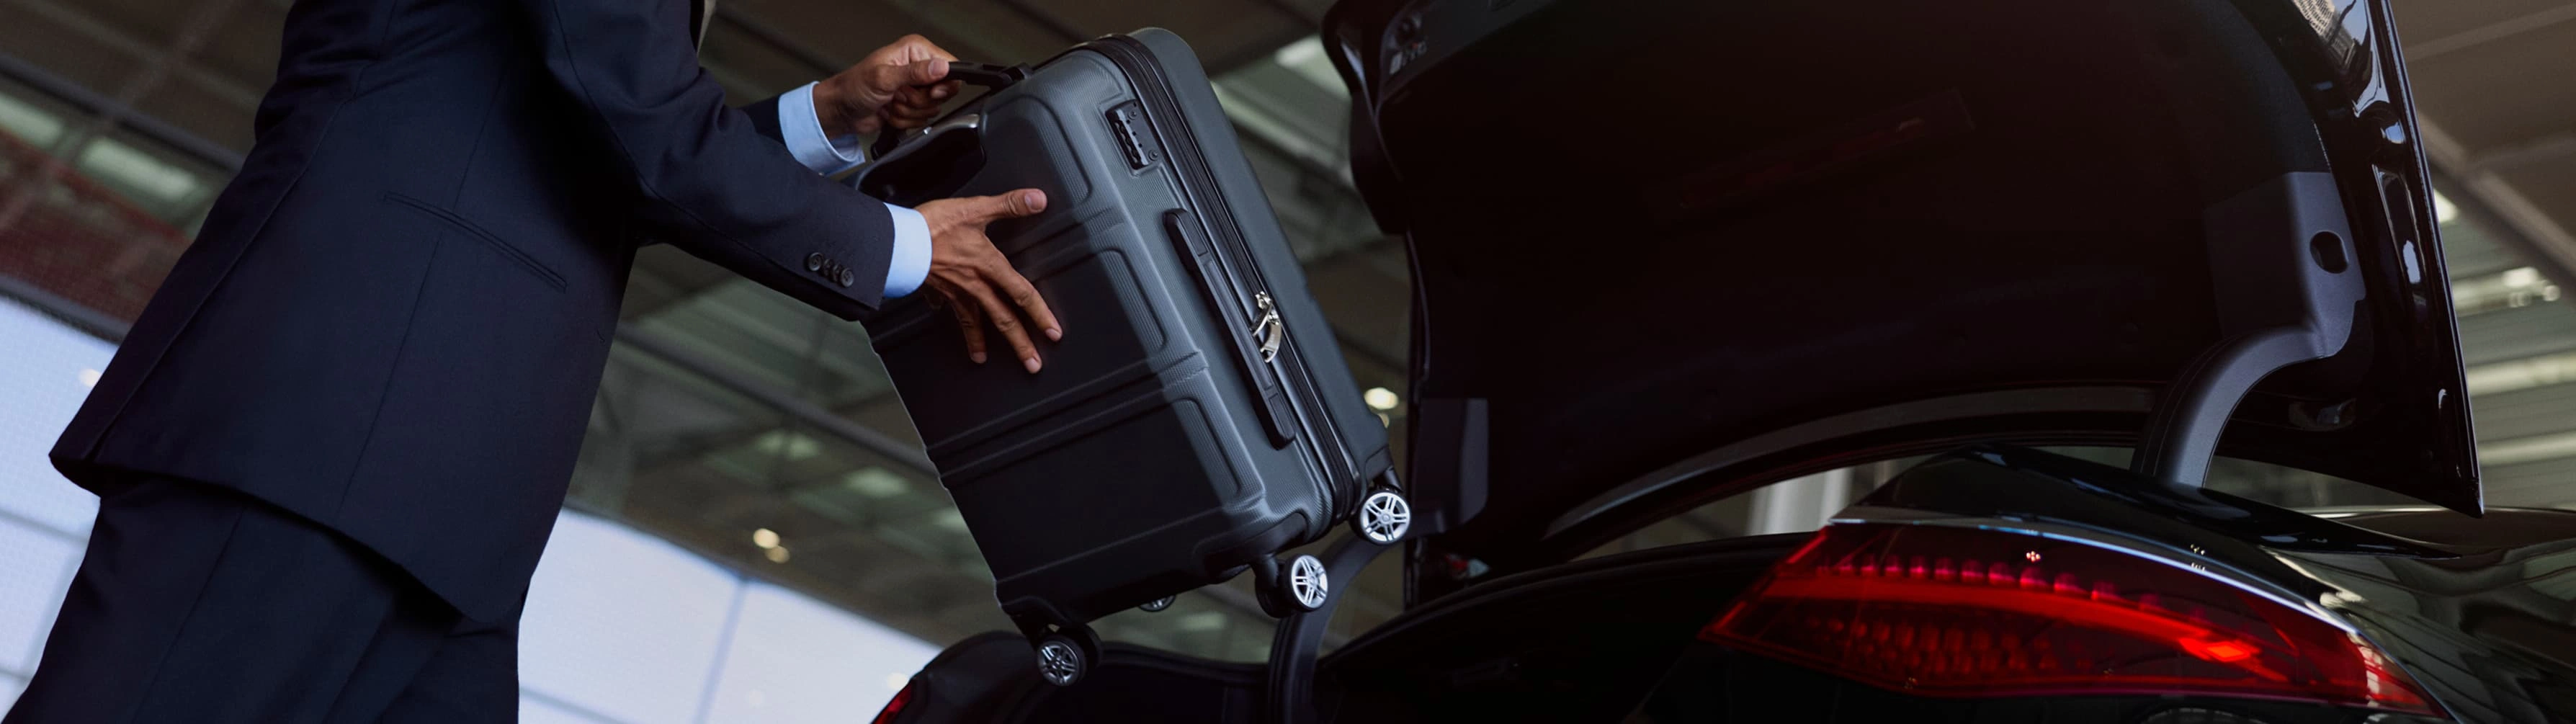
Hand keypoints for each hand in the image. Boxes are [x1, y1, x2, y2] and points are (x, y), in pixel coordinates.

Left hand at [812, 35, 963, 135]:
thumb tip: (942, 67)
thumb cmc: (854, 87)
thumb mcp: (884, 77)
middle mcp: (919, 67)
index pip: (950, 66)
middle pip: (943, 92)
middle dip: (918, 100)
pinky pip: (922, 120)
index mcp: (915, 50)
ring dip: (908, 111)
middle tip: (897, 94)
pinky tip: (889, 111)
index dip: (944, 84)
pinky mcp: (913, 106)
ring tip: (890, 102)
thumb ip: (914, 73)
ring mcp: (916, 88)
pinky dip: (904, 120)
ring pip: (932, 109)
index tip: (928, 91)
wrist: (842, 110)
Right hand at [918, 189, 1058, 372]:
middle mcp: (974, 285)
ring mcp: (953, 291)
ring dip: (979, 342)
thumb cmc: (933, 227)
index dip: (1041, 315)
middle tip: (1032, 364)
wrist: (897, 241)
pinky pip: (943, 306)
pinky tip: (943, 314)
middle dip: (1020, 344)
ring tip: (982, 359)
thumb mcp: (975, 209)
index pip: (1023, 295)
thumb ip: (1009, 204)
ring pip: (973, 321)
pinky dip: (945, 311)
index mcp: (989, 266)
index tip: (1053, 334)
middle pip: (1003, 319)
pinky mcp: (934, 290)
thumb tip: (1037, 199)